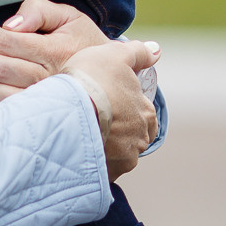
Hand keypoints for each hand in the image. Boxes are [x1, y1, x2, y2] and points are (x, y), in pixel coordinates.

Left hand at [0, 0, 116, 98]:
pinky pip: (6, 103)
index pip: (7, 40)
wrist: (109, 77)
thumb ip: (40, 11)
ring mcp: (44, 98)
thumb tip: (10, 24)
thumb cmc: (83, 41)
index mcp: (56, 51)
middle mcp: (49, 77)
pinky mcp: (40, 111)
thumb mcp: (69, 16)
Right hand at [62, 40, 160, 178]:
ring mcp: (121, 161)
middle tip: (92, 124)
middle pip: (130, 139)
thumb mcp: (114, 56)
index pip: (142, 115)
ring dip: (101, 151)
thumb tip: (157, 50)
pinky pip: (97, 172)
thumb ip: (137, 53)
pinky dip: (88, 166)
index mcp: (145, 114)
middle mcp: (139, 141)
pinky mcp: (102, 176)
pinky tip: (73, 157)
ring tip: (78, 142)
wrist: (68, 112)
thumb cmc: (92, 81)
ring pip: (114, 157)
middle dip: (116, 134)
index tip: (105, 104)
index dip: (123, 108)